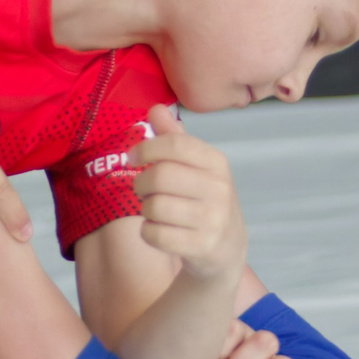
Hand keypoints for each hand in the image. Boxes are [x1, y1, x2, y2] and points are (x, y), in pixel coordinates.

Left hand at [130, 107, 246, 283]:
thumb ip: (174, 139)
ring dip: (145, 209)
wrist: (226, 249)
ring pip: (155, 207)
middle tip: (142, 190)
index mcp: (216, 163)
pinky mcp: (202, 246)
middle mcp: (219, 189)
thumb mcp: (196, 167)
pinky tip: (159, 230)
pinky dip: (148, 232)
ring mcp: (213, 219)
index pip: (175, 144)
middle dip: (140, 183)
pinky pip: (155, 234)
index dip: (146, 148)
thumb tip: (155, 108)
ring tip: (154, 210)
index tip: (132, 157)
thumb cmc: (203, 199)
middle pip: (160, 176)